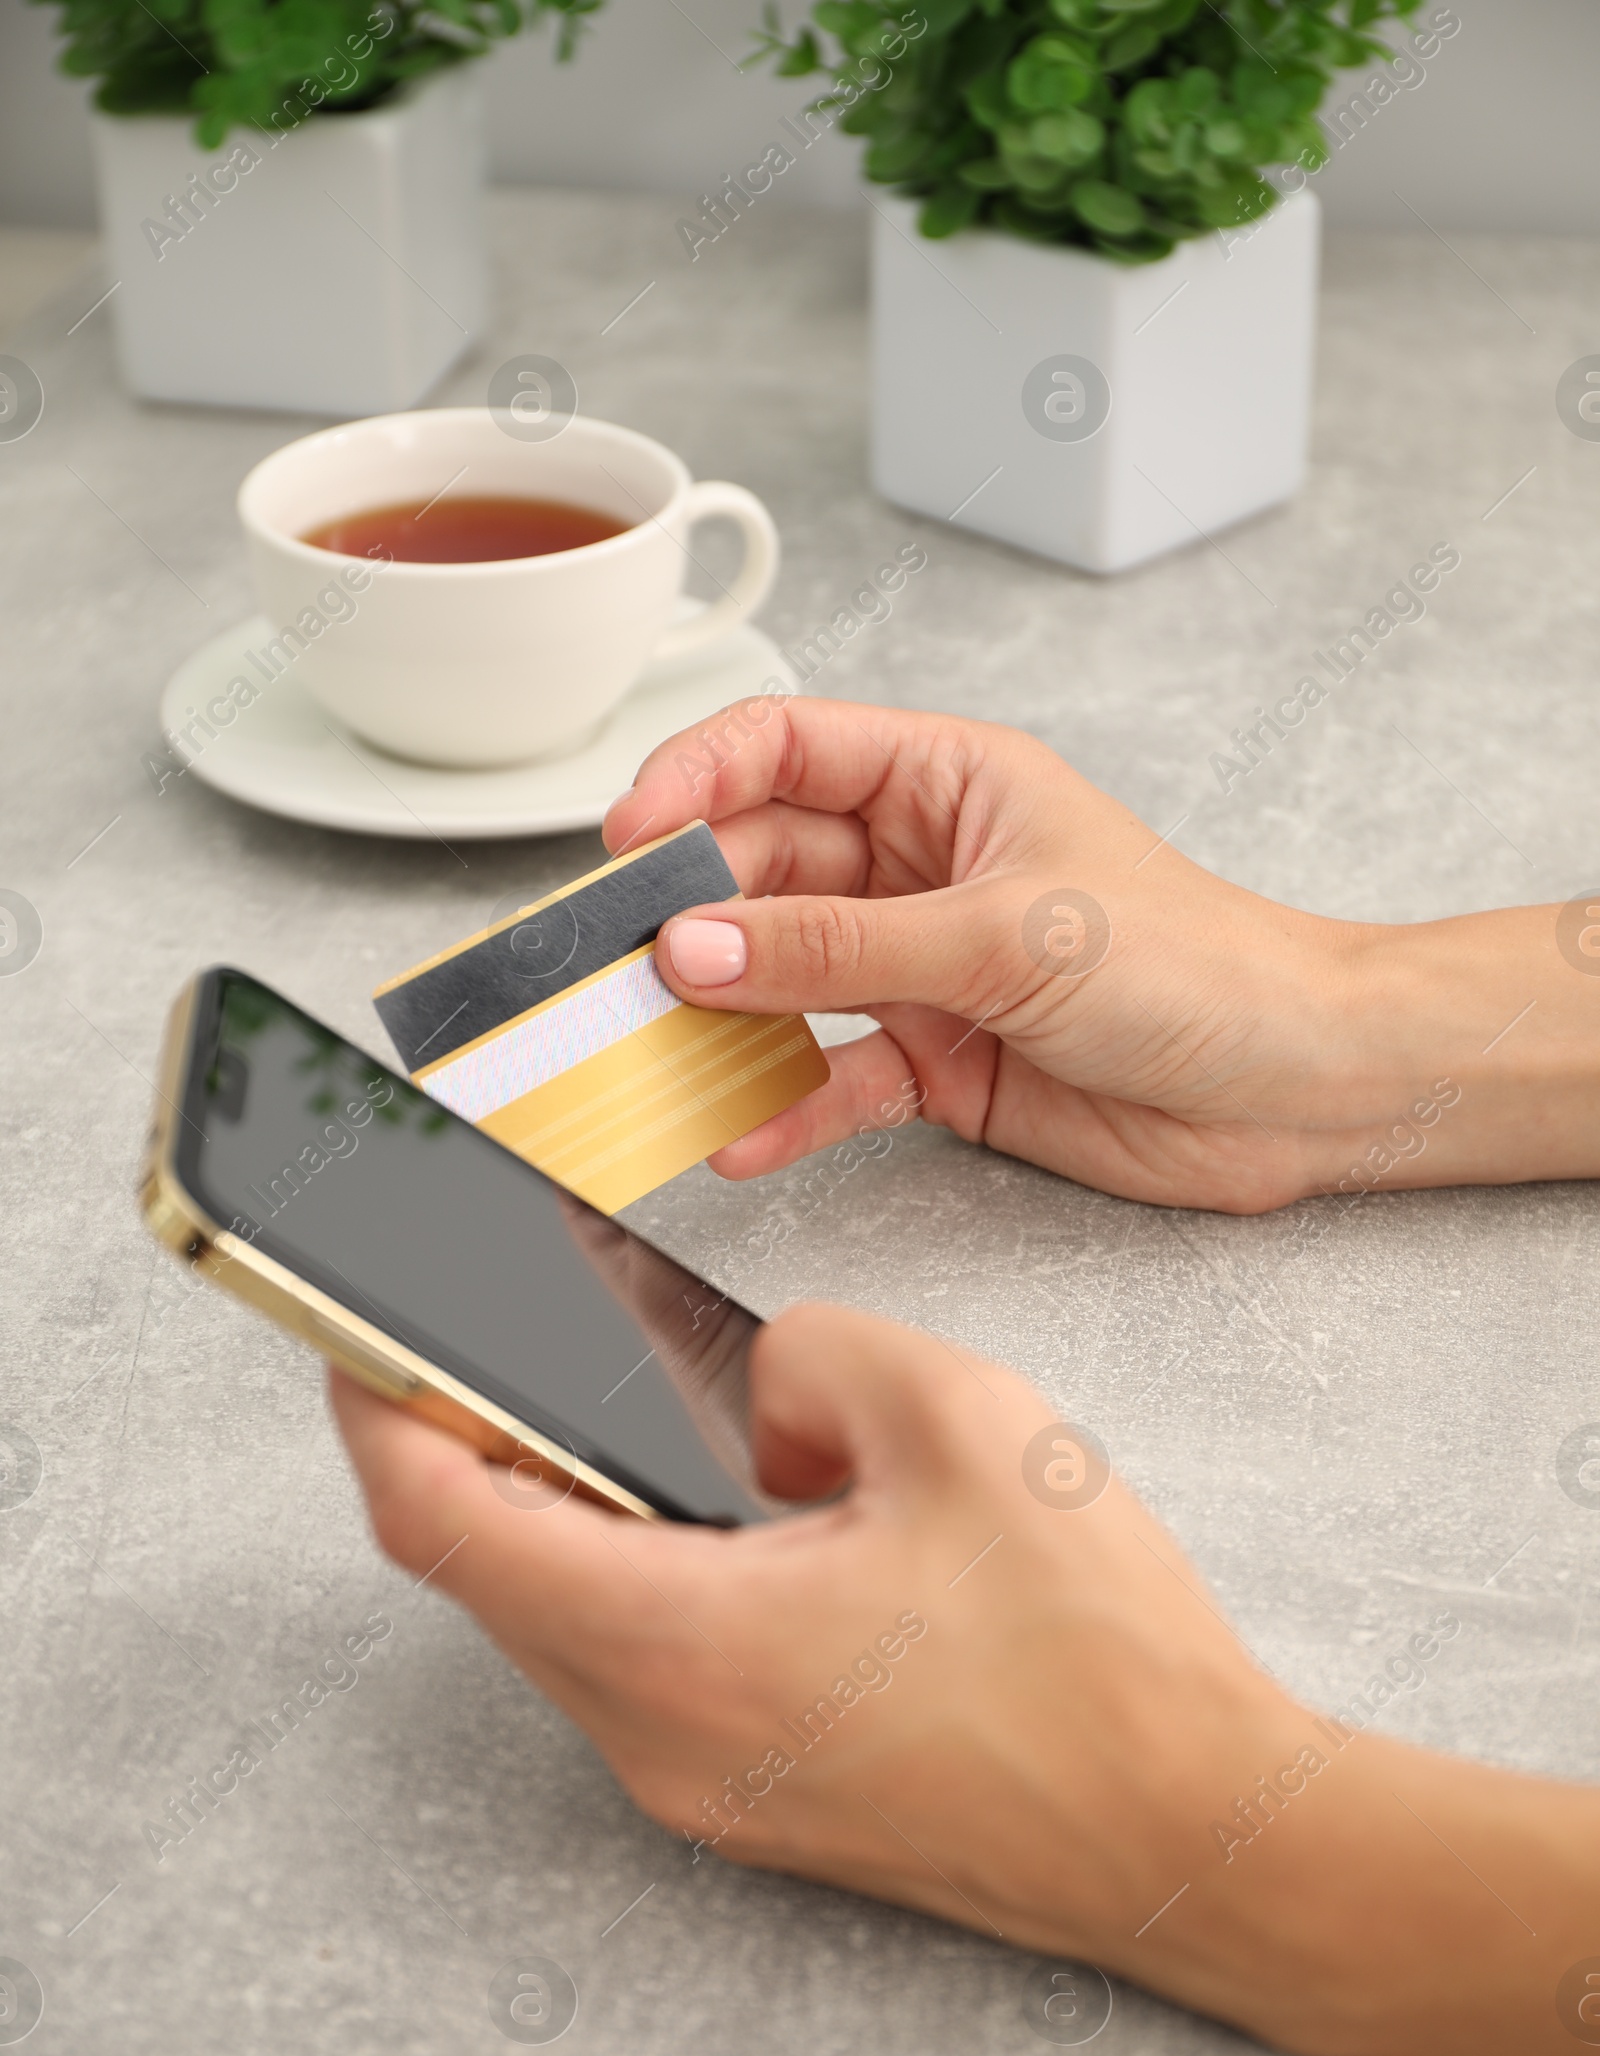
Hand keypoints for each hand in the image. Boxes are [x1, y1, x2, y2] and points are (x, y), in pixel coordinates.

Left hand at [330, 1314, 1599, 2055]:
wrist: (1200, 1842)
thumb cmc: (1101, 1662)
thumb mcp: (964, 1422)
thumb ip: (818, 1353)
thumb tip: (759, 1381)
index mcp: (683, 1644)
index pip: (446, 1521)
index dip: (382, 1412)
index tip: (365, 1336)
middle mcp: (662, 1740)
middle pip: (490, 1576)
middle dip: (478, 1450)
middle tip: (502, 1350)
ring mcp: (705, 1791)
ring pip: (566, 1626)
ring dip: (571, 1516)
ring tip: (633, 1418)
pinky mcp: (757, 1805)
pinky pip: (642, 1672)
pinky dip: (641, 1578)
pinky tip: (732, 1518)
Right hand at [604, 696, 1599, 1210]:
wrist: (1294, 1088)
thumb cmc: (1196, 966)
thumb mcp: (1004, 937)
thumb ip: (841, 947)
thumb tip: (700, 946)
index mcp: (948, 783)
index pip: (787, 747)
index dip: (695, 778)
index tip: (626, 839)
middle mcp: (923, 868)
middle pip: (763, 869)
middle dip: (690, 915)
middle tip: (617, 966)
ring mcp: (923, 969)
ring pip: (784, 979)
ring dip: (719, 1018)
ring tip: (651, 1054)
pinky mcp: (937, 1063)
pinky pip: (832, 1078)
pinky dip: (784, 1109)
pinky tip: (740, 1138)